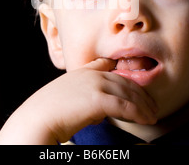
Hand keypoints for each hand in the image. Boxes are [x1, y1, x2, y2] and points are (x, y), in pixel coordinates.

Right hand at [0, 58, 157, 143]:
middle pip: (124, 81)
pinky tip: (145, 120)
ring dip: (144, 105)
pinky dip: (138, 113)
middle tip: (152, 105)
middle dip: (141, 94)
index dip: (125, 77)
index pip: (109, 68)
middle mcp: (90, 74)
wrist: (36, 119)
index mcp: (81, 72)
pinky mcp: (98, 99)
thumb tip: (98, 115)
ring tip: (153, 115)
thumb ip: (82, 100)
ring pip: (128, 93)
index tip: (136, 86)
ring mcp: (94, 85)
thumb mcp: (64, 99)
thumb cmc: (45, 114)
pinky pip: (125, 106)